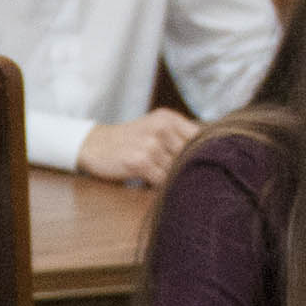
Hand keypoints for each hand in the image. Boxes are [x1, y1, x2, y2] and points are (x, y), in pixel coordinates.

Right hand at [77, 109, 200, 185]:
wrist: (93, 145)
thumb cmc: (129, 141)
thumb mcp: (154, 127)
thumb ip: (179, 136)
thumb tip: (211, 154)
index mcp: (168, 118)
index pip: (200, 138)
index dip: (203, 154)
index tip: (203, 165)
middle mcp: (161, 128)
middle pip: (191, 156)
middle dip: (189, 169)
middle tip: (187, 178)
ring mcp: (150, 145)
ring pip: (177, 171)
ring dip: (173, 180)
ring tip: (164, 181)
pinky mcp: (140, 162)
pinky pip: (162, 181)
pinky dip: (160, 187)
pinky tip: (152, 184)